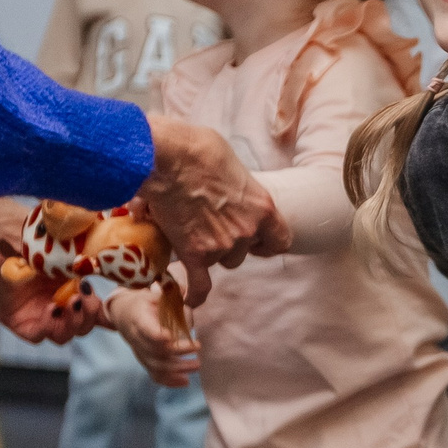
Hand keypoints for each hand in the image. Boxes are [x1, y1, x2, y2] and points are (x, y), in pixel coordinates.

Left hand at [0, 199, 106, 343]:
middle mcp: (57, 304)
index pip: (97, 313)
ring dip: (71, 322)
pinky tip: (50, 308)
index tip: (119, 310)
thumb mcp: (72, 248)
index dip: (109, 316)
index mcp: (73, 290)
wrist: (4, 234)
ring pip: (63, 335)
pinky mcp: (19, 321)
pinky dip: (48, 326)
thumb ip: (93, 260)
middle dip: (87, 318)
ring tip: (68, 303)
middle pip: (82, 327)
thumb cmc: (38, 236)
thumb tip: (119, 261)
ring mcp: (38, 314)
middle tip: (82, 299)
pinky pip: (38, 336)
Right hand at [110, 284, 199, 386]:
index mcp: (139, 319)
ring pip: (156, 366)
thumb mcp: (153, 294)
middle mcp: (137, 338)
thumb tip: (184, 292)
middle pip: (155, 350)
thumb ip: (168, 296)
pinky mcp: (144, 361)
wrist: (123, 315)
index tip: (169, 337)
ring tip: (197, 364)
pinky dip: (169, 381)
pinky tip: (185, 382)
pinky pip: (154, 374)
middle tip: (198, 346)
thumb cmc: (143, 303)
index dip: (156, 335)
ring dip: (178, 368)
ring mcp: (140, 352)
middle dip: (178, 351)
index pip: (145, 330)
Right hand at [137, 118, 291, 305]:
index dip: (267, 243)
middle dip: (227, 244)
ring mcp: (221, 245)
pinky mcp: (194, 254)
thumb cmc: (197, 150)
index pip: (281, 240)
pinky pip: (200, 285)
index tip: (257, 243)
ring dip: (206, 252)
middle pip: (242, 253)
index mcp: (262, 207)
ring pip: (218, 262)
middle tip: (207, 225)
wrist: (166, 157)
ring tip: (187, 230)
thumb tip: (221, 189)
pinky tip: (191, 297)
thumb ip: (235, 188)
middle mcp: (247, 231)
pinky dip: (195, 293)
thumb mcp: (231, 163)